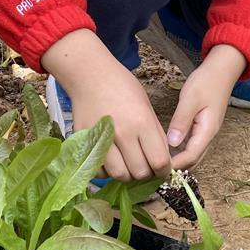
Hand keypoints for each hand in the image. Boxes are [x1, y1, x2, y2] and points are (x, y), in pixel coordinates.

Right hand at [43, 30, 171, 181]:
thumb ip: (155, 133)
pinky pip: (99, 170)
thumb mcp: (147, 105)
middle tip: (145, 165)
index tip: (162, 168)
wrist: (90, 75)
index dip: (164, 170)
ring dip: (127, 174)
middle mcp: (123, 134)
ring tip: (128, 164)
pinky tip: (111, 161)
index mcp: (142, 123)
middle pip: (140, 172)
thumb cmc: (122, 86)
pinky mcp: (85, 142)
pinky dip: (107, 172)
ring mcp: (102, 140)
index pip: (159, 161)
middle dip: (146, 173)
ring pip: (120, 175)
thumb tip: (162, 157)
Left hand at [167, 45, 246, 169]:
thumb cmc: (206, 82)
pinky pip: (191, 145)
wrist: (221, 72)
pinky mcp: (201, 128)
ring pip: (192, 154)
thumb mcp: (191, 99)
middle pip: (193, 160)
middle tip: (154, 166)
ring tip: (157, 159)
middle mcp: (208, 136)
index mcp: (207, 131)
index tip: (157, 166)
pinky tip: (165, 147)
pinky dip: (179, 150)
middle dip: (176, 166)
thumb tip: (172, 143)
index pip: (191, 156)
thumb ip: (181, 121)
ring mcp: (205, 133)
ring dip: (178, 159)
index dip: (175, 164)